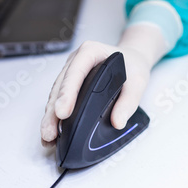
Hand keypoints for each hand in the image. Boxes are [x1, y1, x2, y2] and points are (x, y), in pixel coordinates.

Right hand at [40, 24, 167, 146]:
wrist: (131, 59)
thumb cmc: (133, 66)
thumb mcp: (139, 81)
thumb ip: (130, 101)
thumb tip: (117, 122)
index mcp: (91, 51)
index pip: (76, 72)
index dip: (67, 92)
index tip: (63, 113)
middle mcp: (76, 60)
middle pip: (60, 86)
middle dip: (53, 111)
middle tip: (50, 132)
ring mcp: (70, 71)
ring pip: (55, 95)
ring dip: (50, 116)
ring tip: (48, 136)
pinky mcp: (69, 84)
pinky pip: (59, 100)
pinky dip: (54, 116)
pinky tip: (54, 132)